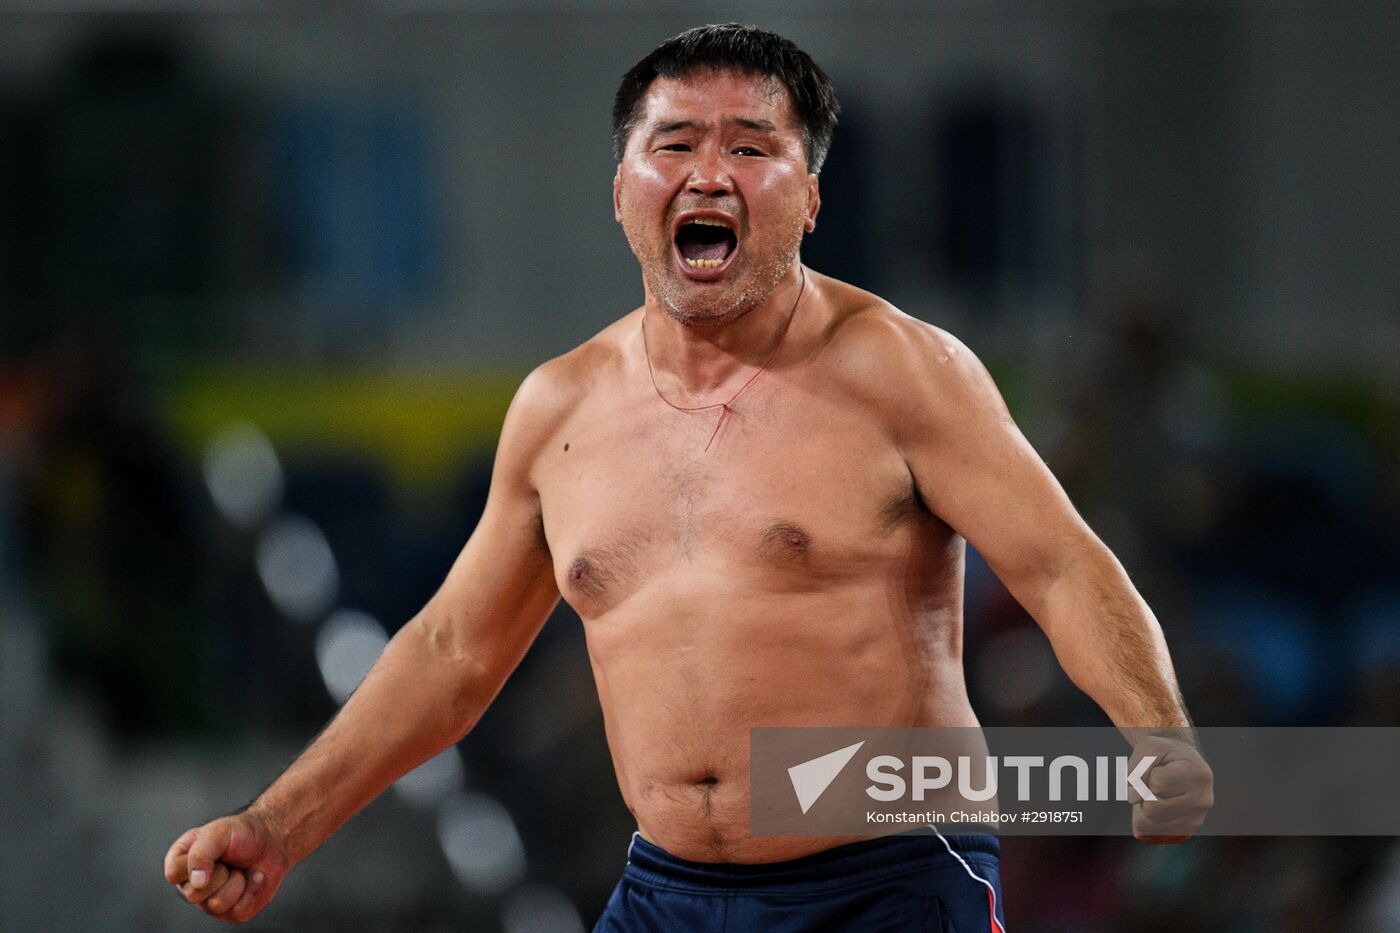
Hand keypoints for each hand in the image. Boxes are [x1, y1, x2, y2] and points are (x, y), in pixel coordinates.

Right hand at [164, 810, 290, 922]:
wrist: (272, 841)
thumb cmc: (242, 833)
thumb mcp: (219, 831)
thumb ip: (201, 852)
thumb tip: (197, 882)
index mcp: (181, 862)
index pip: (173, 874)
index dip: (193, 864)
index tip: (212, 850)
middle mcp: (192, 885)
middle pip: (194, 894)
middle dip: (220, 873)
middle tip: (229, 860)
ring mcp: (210, 902)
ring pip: (217, 904)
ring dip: (237, 882)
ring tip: (240, 870)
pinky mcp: (231, 912)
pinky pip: (238, 911)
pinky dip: (252, 890)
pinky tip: (254, 878)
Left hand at [1127, 734, 1213, 843]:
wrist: (1183, 762)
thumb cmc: (1166, 753)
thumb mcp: (1150, 747)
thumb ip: (1137, 768)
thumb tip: (1132, 798)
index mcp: (1199, 775)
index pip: (1157, 784)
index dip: (1148, 774)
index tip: (1159, 768)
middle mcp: (1203, 801)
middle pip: (1152, 809)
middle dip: (1144, 794)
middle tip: (1154, 782)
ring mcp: (1196, 819)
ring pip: (1149, 824)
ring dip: (1142, 807)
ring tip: (1156, 793)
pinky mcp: (1185, 831)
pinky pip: (1151, 833)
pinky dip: (1144, 819)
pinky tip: (1157, 805)